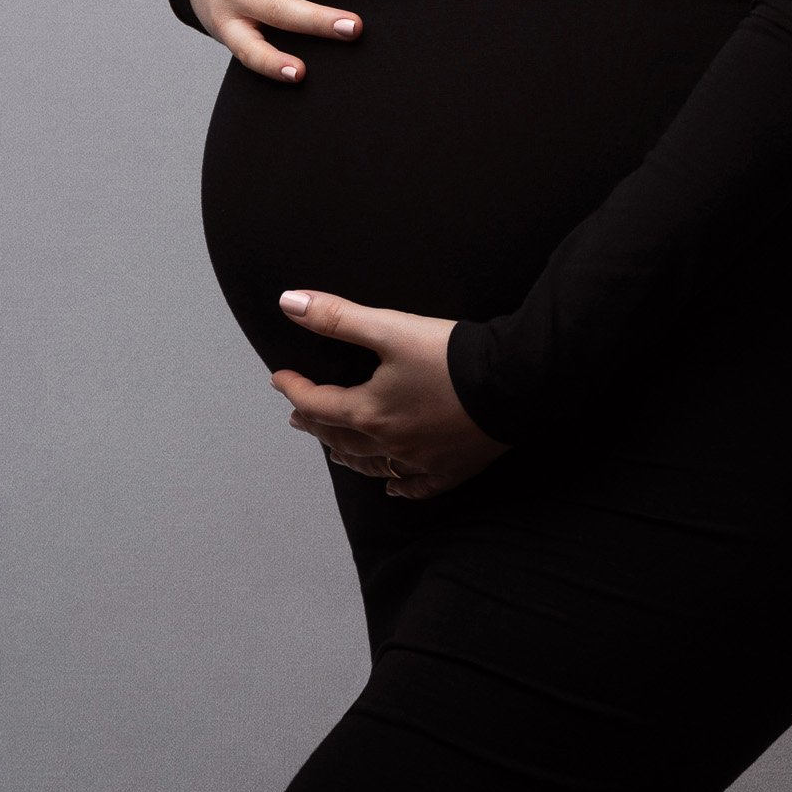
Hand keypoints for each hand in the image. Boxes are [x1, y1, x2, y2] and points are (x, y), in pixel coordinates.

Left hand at [270, 289, 511, 499]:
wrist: (512, 383)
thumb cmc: (450, 356)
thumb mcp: (390, 329)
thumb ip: (338, 318)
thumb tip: (288, 303)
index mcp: (370, 412)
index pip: (318, 403)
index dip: (294, 389)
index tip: (279, 378)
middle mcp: (389, 443)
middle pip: (340, 438)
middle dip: (316, 423)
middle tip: (298, 416)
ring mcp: (421, 461)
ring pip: (373, 465)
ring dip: (348, 455)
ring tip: (333, 450)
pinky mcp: (451, 468)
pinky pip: (417, 486)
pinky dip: (399, 487)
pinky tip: (391, 488)